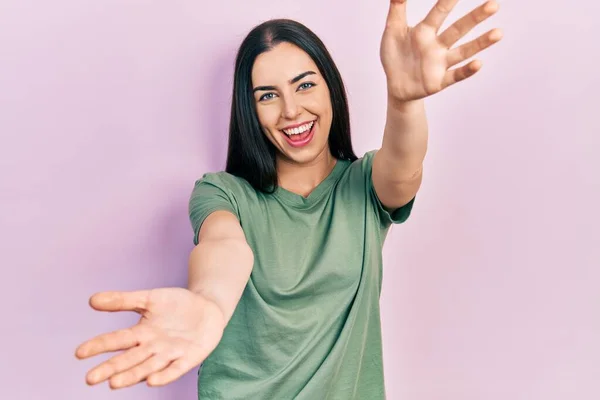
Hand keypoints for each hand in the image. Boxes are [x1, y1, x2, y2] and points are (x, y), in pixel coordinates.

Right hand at [75, 288, 224, 388]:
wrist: (208, 306)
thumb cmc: (176, 305)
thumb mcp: (150, 298)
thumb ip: (123, 300)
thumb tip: (91, 300)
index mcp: (141, 333)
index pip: (117, 340)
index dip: (99, 346)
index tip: (79, 353)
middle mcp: (153, 347)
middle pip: (129, 359)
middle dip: (110, 369)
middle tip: (90, 379)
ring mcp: (171, 353)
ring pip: (148, 367)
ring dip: (132, 375)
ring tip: (114, 383)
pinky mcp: (190, 357)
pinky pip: (175, 369)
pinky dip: (164, 375)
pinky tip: (152, 381)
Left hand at [381, 0, 502, 101]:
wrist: (395, 85)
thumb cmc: (395, 56)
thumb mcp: (392, 31)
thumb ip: (397, 9)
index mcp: (425, 31)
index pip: (439, 13)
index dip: (448, 0)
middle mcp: (437, 45)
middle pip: (459, 29)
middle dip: (475, 17)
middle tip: (494, 4)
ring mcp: (440, 63)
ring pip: (463, 51)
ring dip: (480, 43)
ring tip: (498, 33)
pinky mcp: (439, 82)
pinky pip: (455, 76)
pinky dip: (467, 71)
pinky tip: (478, 63)